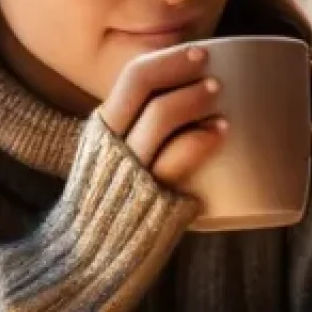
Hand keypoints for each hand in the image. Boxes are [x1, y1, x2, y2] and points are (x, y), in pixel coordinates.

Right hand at [98, 45, 226, 192]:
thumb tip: (185, 108)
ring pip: (158, 117)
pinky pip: (175, 161)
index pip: (131, 79)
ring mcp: (131, 171)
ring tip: (217, 93)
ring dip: (193, 97)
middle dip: (179, 67)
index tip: (197, 52)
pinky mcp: (149, 199)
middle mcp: (112, 145)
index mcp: (102, 130)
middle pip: (141, 87)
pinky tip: (221, 129)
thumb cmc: (116, 206)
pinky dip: (200, 139)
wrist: (91, 258)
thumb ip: (137, 136)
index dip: (166, 60)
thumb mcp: (114, 162)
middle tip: (209, 64)